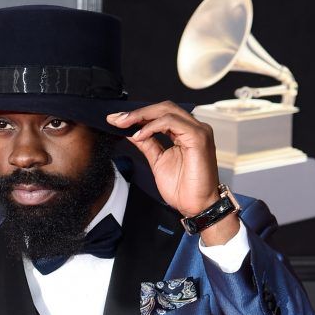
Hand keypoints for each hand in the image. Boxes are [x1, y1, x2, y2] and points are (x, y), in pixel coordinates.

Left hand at [106, 102, 238, 242]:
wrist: (196, 207)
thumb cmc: (183, 188)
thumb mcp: (158, 161)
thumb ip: (147, 144)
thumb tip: (131, 131)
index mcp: (185, 132)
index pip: (160, 114)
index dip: (138, 115)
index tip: (116, 120)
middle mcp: (193, 128)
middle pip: (163, 107)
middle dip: (137, 112)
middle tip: (116, 120)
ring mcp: (198, 131)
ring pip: (167, 110)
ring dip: (142, 116)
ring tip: (124, 125)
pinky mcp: (198, 138)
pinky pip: (171, 122)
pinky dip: (152, 126)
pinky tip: (139, 135)